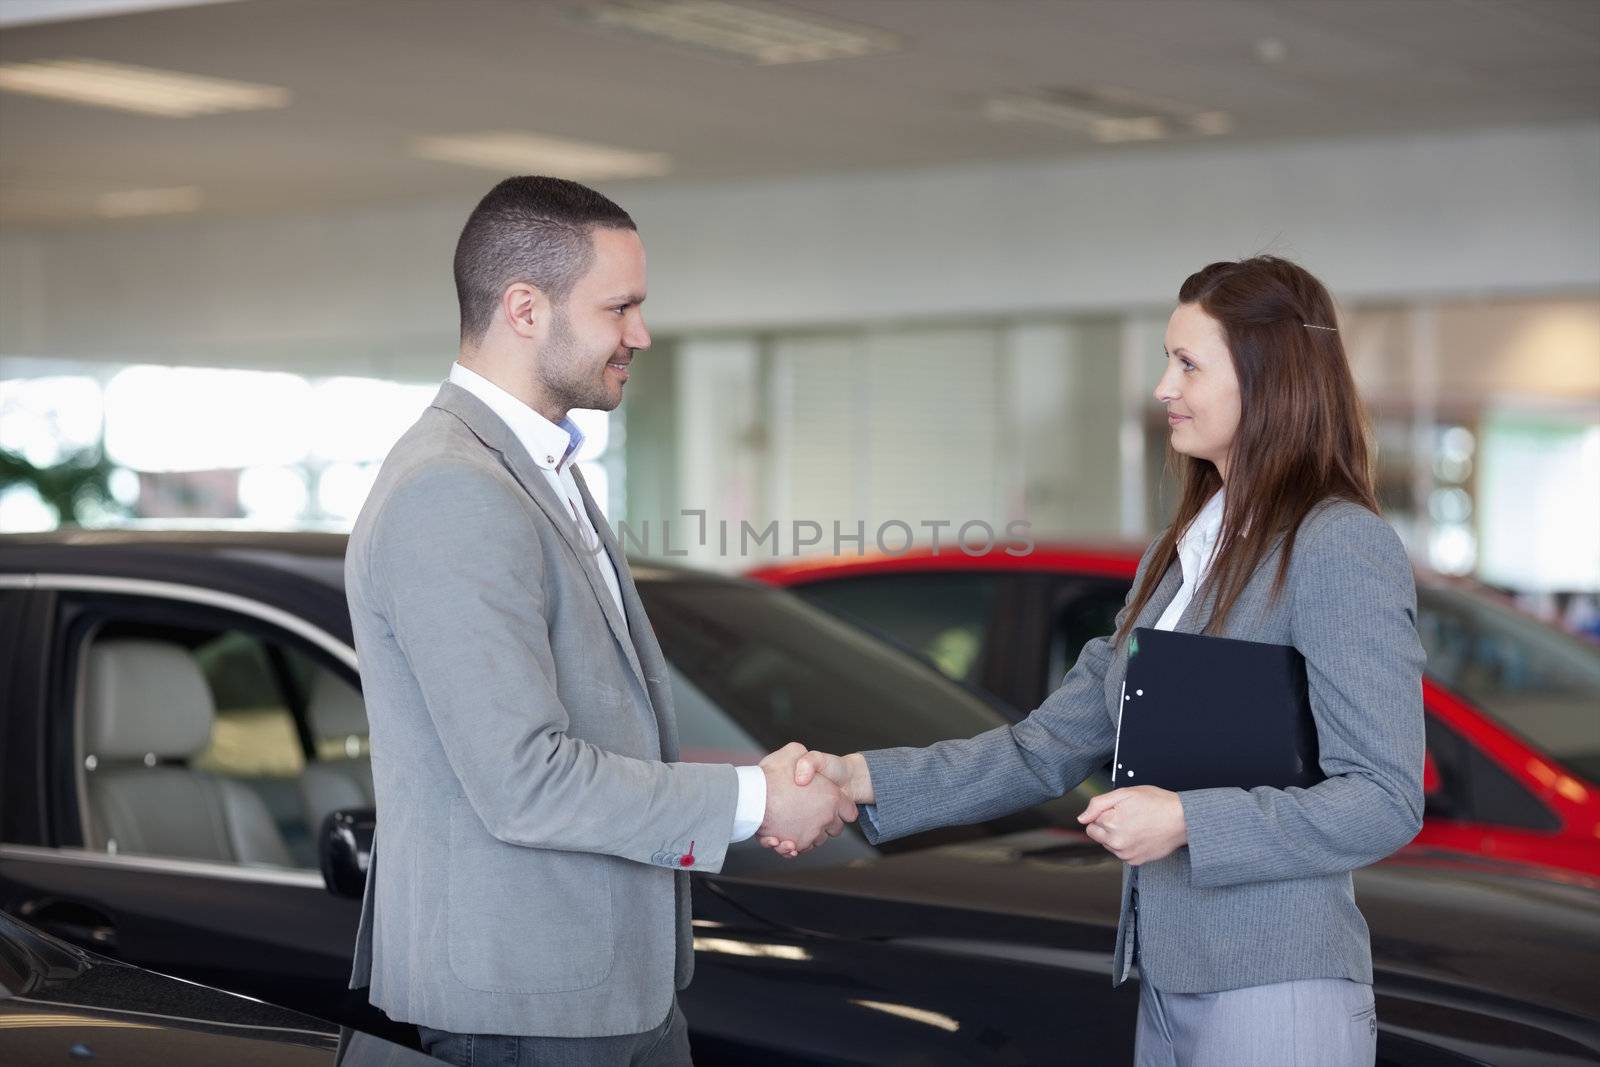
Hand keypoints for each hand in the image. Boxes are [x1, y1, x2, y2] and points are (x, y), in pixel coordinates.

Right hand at [756, 743, 857, 858]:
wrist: (752, 797)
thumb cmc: (772, 774)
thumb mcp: (793, 751)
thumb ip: (805, 757)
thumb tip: (805, 765)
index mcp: (832, 797)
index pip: (849, 811)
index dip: (842, 808)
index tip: (833, 806)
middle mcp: (825, 818)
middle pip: (834, 829)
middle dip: (826, 823)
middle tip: (810, 814)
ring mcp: (812, 833)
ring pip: (817, 840)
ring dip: (807, 834)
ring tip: (793, 825)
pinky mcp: (797, 845)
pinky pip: (800, 849)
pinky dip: (792, 846)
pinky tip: (782, 838)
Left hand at [1077, 786, 1187, 865]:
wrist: (1182, 820)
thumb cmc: (1157, 803)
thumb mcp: (1124, 793)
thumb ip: (1098, 804)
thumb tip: (1082, 818)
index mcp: (1111, 824)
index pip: (1091, 821)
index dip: (1105, 812)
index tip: (1119, 809)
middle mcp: (1117, 843)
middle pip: (1097, 834)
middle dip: (1107, 825)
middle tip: (1128, 815)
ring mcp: (1126, 854)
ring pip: (1109, 844)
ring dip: (1116, 835)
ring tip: (1136, 824)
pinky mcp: (1136, 861)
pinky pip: (1122, 853)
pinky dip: (1127, 845)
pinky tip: (1140, 834)